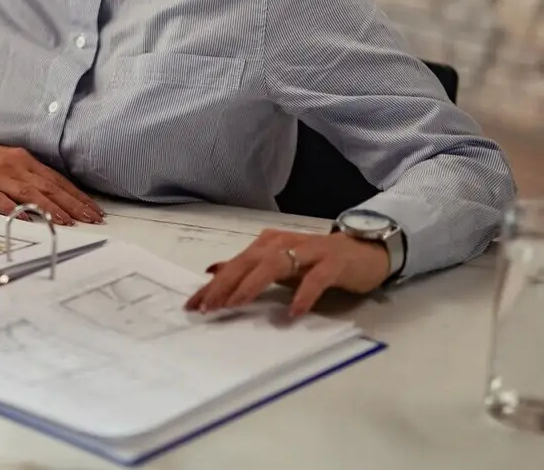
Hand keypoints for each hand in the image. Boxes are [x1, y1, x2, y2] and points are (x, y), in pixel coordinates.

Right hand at [0, 120, 102, 225]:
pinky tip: (26, 220)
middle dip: (73, 204)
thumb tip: (52, 198)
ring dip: (50, 208)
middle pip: (48, 187)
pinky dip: (13, 210)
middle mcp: (12, 165)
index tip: (95, 210)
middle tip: (92, 220)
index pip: (56, 180)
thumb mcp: (3, 164)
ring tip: (68, 222)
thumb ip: (25, 178)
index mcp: (21, 160)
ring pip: (28, 193)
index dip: (77, 196)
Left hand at [185, 229, 390, 317]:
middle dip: (224, 284)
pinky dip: (303, 294)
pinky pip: (315, 279)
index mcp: (267, 244)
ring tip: (236, 304)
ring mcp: (309, 251)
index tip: (192, 305)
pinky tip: (293, 312)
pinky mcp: (333, 263)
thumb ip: (246, 267)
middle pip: (248, 262)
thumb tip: (212, 271)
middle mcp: (283, 243)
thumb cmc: (315, 261)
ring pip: (274, 265)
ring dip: (252, 284)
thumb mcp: (276, 264)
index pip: (234, 265)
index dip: (213, 285)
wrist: (363, 251)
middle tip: (208, 307)